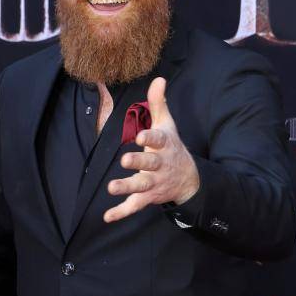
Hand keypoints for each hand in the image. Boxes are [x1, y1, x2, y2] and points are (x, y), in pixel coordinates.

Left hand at [104, 76, 199, 222]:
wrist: (188, 179)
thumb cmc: (172, 148)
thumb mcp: (168, 125)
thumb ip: (159, 103)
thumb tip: (158, 78)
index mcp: (164, 146)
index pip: (158, 141)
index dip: (150, 139)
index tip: (141, 136)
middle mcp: (159, 166)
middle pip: (149, 164)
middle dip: (138, 163)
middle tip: (125, 160)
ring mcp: (153, 183)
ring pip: (140, 186)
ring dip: (127, 187)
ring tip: (112, 187)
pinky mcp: (147, 197)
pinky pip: (134, 206)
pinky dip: (121, 212)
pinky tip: (107, 217)